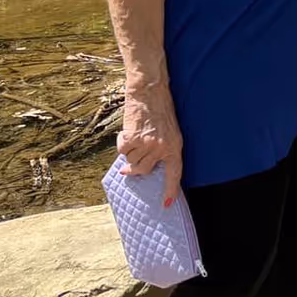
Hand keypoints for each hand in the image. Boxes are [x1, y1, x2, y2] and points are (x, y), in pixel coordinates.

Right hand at [117, 80, 184, 206]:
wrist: (151, 91)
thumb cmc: (161, 110)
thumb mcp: (169, 130)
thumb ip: (161, 148)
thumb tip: (139, 167)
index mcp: (175, 146)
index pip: (174, 173)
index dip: (170, 190)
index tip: (166, 204)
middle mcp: (162, 147)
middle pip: (143, 170)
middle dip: (135, 168)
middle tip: (129, 164)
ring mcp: (147, 144)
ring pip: (130, 160)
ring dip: (129, 152)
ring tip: (136, 135)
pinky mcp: (133, 138)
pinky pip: (122, 150)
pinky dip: (121, 143)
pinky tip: (128, 131)